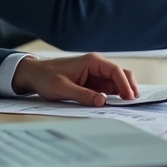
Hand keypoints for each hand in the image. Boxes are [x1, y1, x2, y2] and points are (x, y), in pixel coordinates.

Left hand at [10, 53, 138, 106]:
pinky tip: (118, 103)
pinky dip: (115, 95)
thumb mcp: (62, 88)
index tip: (129, 97)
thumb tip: (102, 101)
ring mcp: (95, 75)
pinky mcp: (92, 83)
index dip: (125, 84)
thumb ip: (83, 95)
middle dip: (129, 86)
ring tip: (127, 104)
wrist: (33, 75)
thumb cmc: (45, 77)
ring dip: (123, 92)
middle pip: (121, 74)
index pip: (115, 71)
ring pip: (116, 82)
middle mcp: (96, 66)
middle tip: (133, 101)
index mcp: (92, 62)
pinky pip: (108, 88)